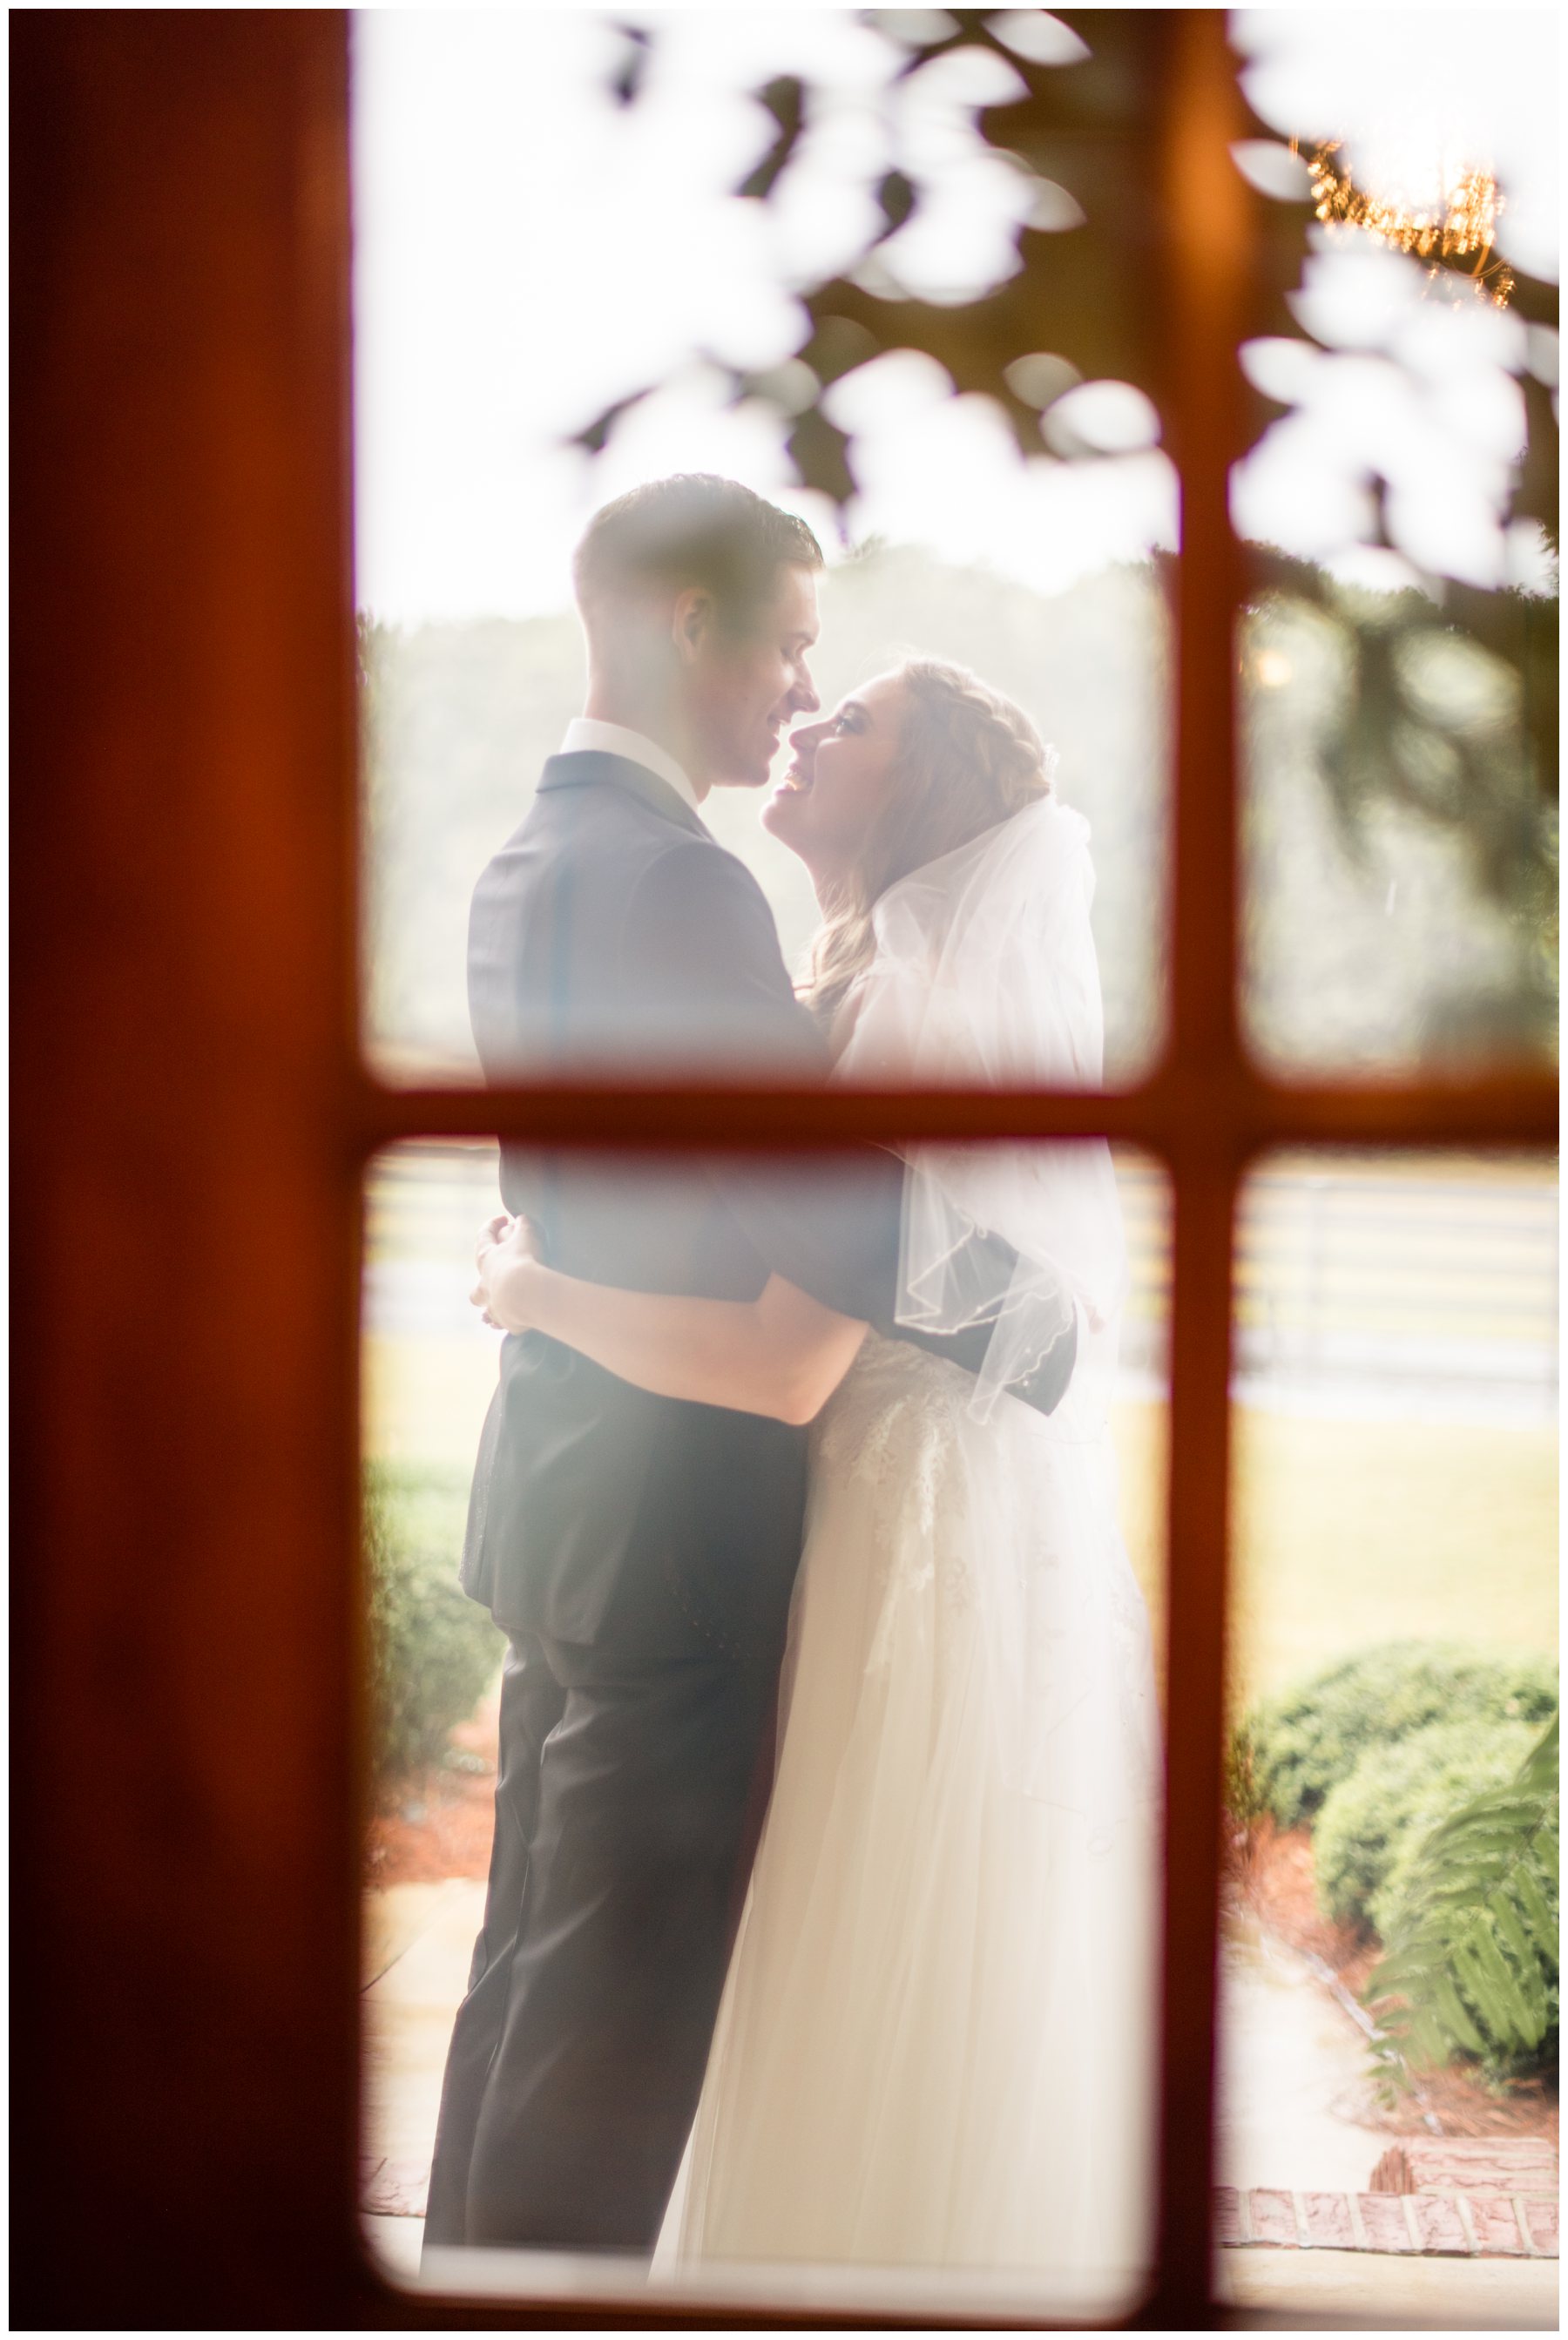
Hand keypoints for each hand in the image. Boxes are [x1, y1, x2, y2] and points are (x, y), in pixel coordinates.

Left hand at [471, 1212, 542, 1332]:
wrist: (525, 1295)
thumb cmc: (522, 1261)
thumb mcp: (525, 1236)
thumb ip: (524, 1225)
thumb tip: (522, 1217)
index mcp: (487, 1259)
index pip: (484, 1237)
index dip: (492, 1225)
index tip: (502, 1219)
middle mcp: (484, 1284)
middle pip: (477, 1281)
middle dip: (483, 1276)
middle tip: (493, 1272)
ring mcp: (492, 1303)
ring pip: (483, 1303)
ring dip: (489, 1303)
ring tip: (498, 1303)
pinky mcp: (505, 1319)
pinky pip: (501, 1321)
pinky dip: (505, 1319)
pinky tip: (511, 1319)